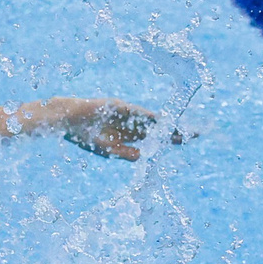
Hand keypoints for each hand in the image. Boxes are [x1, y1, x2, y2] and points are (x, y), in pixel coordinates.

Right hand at [55, 98, 175, 160]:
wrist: (65, 120)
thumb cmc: (83, 136)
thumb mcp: (107, 149)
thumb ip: (125, 153)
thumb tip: (142, 156)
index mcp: (128, 135)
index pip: (154, 137)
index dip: (169, 138)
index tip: (186, 140)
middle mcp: (130, 123)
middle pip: (157, 128)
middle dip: (175, 130)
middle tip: (196, 133)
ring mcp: (125, 114)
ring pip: (150, 120)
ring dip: (166, 124)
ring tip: (184, 129)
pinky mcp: (118, 107)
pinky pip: (136, 113)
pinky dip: (149, 117)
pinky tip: (162, 121)